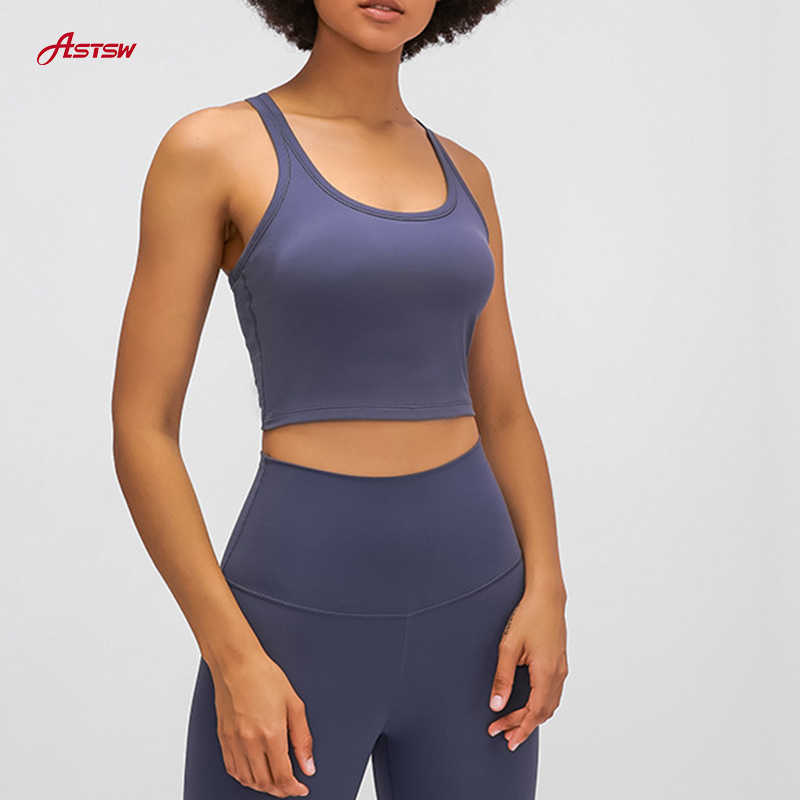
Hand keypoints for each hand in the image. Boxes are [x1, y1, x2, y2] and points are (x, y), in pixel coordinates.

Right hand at [209, 650, 315, 796]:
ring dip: (263, 786)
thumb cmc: (265, 677)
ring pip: (248, 780)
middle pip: (265, 783)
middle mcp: (249, 742)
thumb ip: (302, 739)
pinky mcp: (223, 738)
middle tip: (291, 787)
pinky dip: (245, 778)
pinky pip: (233, 769)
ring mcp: (234, 741)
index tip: (301, 788)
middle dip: (281, 790)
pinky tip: (254, 772)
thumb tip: (308, 765)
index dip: (294, 788)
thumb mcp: (294, 704)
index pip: (283, 777)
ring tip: (275, 781)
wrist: (237, 663)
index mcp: (271, 734)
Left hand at [487, 588, 567, 750]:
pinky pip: (553, 693)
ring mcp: (561, 669)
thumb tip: (496, 705)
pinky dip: (541, 706)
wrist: (547, 597)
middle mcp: (557, 674)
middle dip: (523, 726)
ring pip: (550, 705)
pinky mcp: (560, 663)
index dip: (518, 728)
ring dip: (533, 718)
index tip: (504, 737)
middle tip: (503, 734)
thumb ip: (502, 678)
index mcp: (546, 673)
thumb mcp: (508, 646)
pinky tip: (529, 706)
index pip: (533, 713)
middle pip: (542, 712)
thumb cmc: (528, 616)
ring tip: (514, 725)